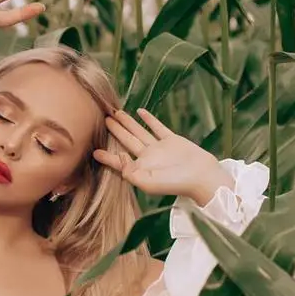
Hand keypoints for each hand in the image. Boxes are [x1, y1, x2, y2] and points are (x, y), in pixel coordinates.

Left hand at [93, 107, 233, 203]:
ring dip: (128, 123)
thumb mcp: (147, 182)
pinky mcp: (172, 140)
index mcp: (140, 169)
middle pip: (126, 141)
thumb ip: (129, 172)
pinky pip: (157, 127)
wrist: (201, 176)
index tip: (93, 150)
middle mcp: (147, 158)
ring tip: (116, 113)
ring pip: (139, 132)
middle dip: (115, 131)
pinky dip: (149, 119)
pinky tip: (141, 111)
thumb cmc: (175, 183)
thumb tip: (118, 156)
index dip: (106, 156)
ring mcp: (159, 148)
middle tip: (103, 119)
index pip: (118, 161)